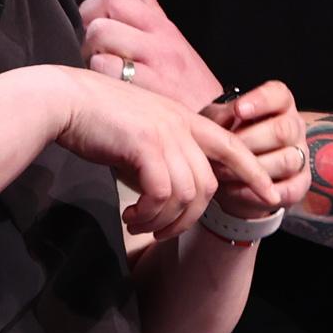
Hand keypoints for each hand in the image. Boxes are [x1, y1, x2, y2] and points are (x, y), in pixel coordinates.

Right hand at [57, 72, 277, 239]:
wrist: (63, 101)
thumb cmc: (94, 119)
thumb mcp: (139, 134)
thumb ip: (161, 153)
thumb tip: (166, 191)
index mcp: (183, 118)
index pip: (232, 146)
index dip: (254, 174)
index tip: (270, 197)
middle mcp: (180, 124)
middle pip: (208, 185)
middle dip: (188, 219)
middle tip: (158, 231)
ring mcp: (165, 132)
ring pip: (187, 194)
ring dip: (163, 220)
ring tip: (138, 223)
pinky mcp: (146, 144)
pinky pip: (163, 194)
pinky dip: (150, 214)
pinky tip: (131, 216)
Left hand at [79, 0, 222, 109]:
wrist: (219, 121)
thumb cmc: (186, 77)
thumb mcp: (169, 32)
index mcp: (160, 24)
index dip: (91, 11)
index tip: (94, 28)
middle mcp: (158, 41)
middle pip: (99, 23)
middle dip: (88, 40)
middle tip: (96, 55)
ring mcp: (155, 66)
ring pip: (100, 46)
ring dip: (92, 61)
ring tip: (104, 73)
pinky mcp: (150, 92)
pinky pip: (108, 73)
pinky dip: (101, 81)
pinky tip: (111, 91)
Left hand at [200, 80, 308, 219]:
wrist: (231, 174)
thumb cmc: (226, 139)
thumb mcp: (216, 122)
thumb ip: (218, 117)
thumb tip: (224, 119)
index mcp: (278, 104)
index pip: (278, 95)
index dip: (260, 101)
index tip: (238, 110)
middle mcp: (294, 127)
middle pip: (283, 130)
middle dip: (249, 142)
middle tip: (224, 152)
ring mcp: (300, 155)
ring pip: (288, 160)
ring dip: (254, 170)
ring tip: (224, 173)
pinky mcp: (300, 184)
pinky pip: (288, 190)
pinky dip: (260, 193)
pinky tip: (237, 190)